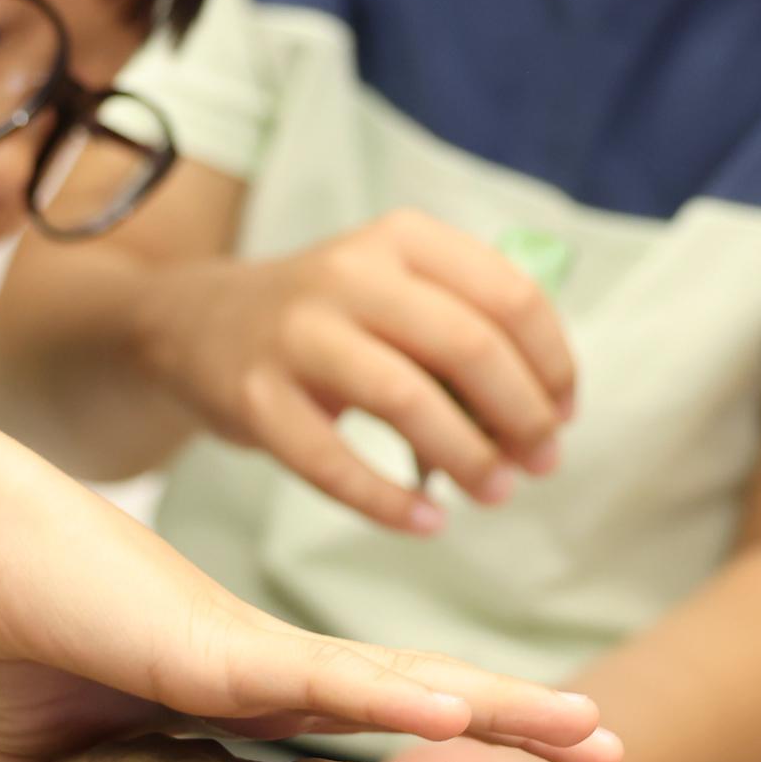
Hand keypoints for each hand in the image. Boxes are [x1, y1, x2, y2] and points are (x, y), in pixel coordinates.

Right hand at [0, 434, 616, 761]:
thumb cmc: (11, 633)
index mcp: (247, 699)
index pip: (367, 735)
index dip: (441, 755)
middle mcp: (276, 675)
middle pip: (423, 702)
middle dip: (520, 727)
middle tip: (611, 752)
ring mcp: (258, 657)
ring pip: (406, 685)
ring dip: (504, 705)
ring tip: (594, 728)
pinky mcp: (221, 647)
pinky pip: (326, 679)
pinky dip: (399, 694)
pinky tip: (467, 711)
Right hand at [135, 210, 574, 532]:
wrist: (195, 323)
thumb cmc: (330, 319)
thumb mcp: (396, 287)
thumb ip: (467, 327)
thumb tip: (547, 409)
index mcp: (403, 239)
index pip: (510, 296)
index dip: (553, 364)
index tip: (564, 414)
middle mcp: (351, 273)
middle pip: (468, 345)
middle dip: (521, 416)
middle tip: (540, 463)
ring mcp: (297, 333)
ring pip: (405, 399)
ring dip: (466, 457)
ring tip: (493, 492)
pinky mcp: (255, 396)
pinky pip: (332, 461)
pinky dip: (388, 501)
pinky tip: (426, 522)